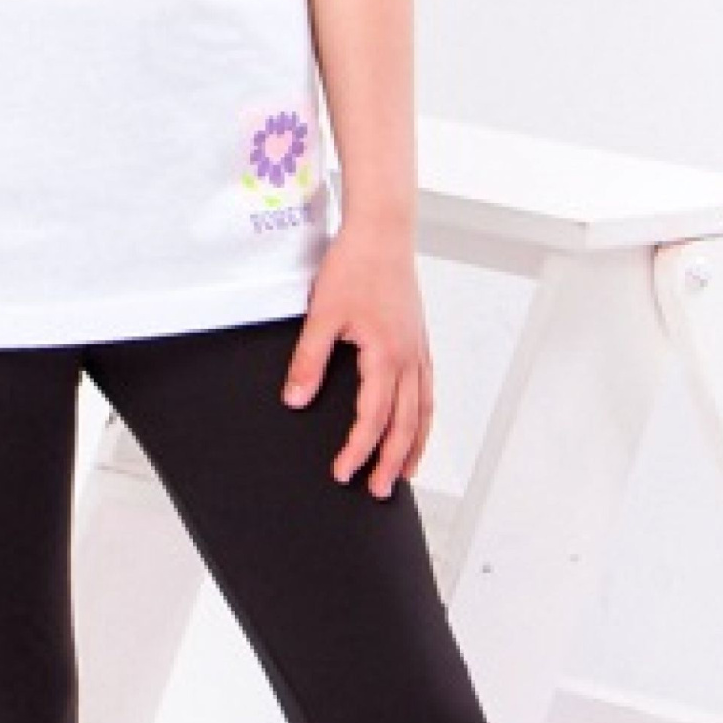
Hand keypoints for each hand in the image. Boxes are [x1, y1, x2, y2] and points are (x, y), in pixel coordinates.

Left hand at [279, 222, 432, 496]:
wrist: (383, 230)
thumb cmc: (354, 266)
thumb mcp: (322, 314)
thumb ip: (308, 361)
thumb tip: (295, 400)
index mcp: (387, 356)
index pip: (374, 419)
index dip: (357, 450)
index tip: (342, 472)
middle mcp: (410, 357)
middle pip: (406, 425)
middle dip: (393, 462)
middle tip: (379, 491)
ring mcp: (419, 348)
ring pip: (424, 410)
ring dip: (415, 444)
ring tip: (407, 472)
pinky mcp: (419, 339)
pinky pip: (428, 389)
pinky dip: (424, 415)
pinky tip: (418, 424)